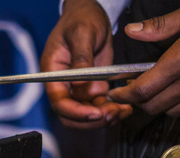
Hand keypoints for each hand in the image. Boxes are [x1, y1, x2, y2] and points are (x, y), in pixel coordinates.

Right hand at [40, 0, 132, 128]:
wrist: (92, 15)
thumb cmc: (81, 19)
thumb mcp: (82, 33)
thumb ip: (81, 57)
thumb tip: (80, 82)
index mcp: (53, 73)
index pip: (59, 102)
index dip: (76, 112)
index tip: (95, 113)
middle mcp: (63, 86)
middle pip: (71, 116)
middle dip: (92, 120)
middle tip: (113, 114)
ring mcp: (78, 89)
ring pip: (87, 115)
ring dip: (105, 118)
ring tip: (124, 111)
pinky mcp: (92, 89)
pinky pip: (100, 108)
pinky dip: (112, 111)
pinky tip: (126, 108)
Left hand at [107, 0, 179, 116]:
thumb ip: (160, 27)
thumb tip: (132, 32)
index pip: (143, 90)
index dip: (124, 94)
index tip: (116, 91)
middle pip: (153, 107)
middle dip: (138, 101)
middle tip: (133, 90)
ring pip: (171, 112)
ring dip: (159, 105)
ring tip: (157, 90)